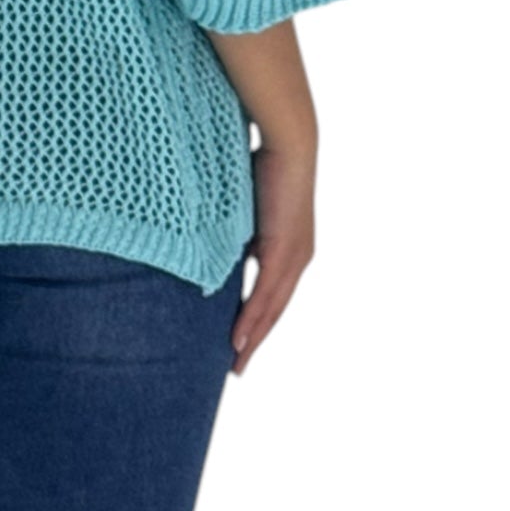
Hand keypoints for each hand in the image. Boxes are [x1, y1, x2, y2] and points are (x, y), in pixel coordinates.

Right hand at [230, 139, 315, 375]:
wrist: (289, 143)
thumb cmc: (265, 163)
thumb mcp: (245, 205)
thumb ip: (235, 228)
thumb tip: (211, 240)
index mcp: (289, 248)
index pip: (272, 294)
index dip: (257, 320)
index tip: (240, 343)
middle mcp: (298, 258)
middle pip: (275, 310)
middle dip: (255, 340)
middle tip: (237, 367)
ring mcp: (295, 257)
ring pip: (272, 309)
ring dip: (253, 338)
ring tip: (236, 362)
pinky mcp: (286, 250)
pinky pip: (267, 293)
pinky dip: (252, 318)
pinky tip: (240, 338)